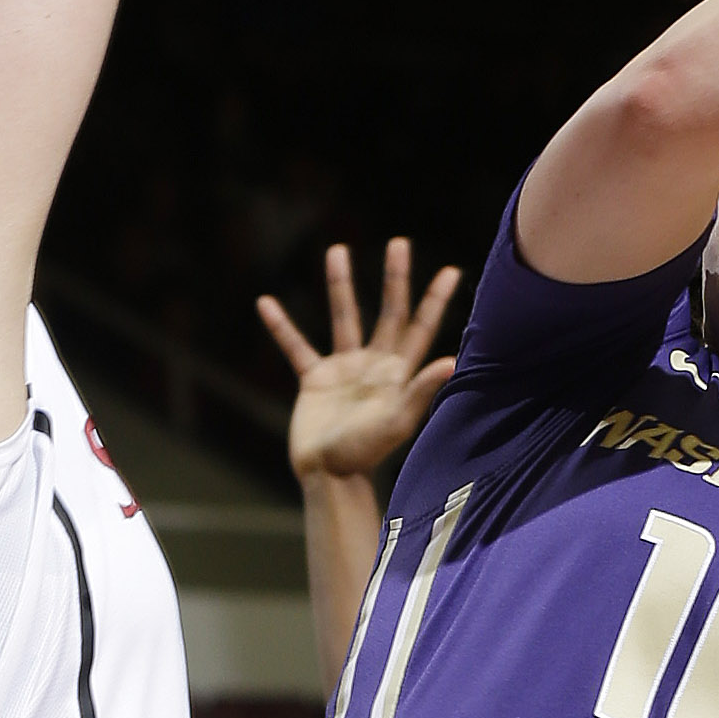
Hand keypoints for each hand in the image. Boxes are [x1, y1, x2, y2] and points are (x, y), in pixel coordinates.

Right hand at [258, 240, 461, 484]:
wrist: (328, 474)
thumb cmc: (366, 452)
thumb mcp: (397, 421)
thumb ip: (421, 389)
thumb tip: (452, 360)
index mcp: (398, 372)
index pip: (420, 327)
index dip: (435, 300)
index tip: (451, 270)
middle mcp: (374, 364)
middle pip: (388, 311)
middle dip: (394, 278)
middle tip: (399, 243)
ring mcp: (344, 369)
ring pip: (343, 317)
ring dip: (340, 286)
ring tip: (337, 250)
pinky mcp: (315, 379)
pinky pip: (296, 346)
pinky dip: (282, 326)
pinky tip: (266, 302)